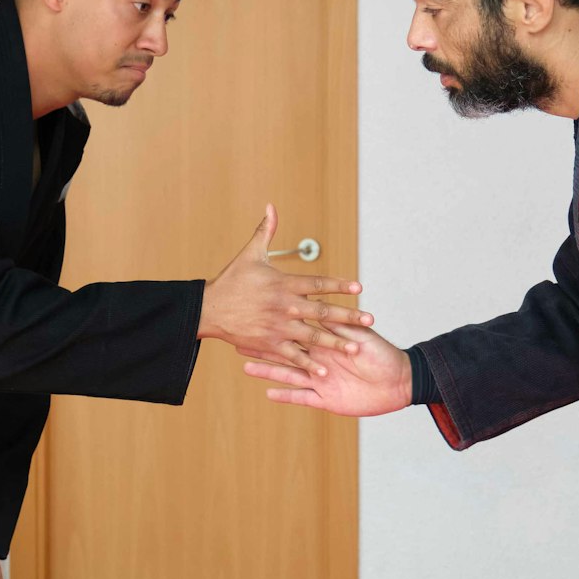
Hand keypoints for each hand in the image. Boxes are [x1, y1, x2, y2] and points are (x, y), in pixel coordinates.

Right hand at [199, 204, 372, 373]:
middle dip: (348, 316)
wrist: (208, 309)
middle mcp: (284, 306)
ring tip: (355, 348)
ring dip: (336, 343)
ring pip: (313, 337)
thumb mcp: (250, 254)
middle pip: (323, 312)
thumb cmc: (231, 281)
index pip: (317, 283)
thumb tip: (271, 206)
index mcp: (283, 283)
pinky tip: (325, 371)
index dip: (339, 285)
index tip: (359, 288)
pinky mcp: (269, 344)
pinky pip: (293, 356)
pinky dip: (309, 364)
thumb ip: (265, 231)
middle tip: (370, 319)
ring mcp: (277, 327)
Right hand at [245, 324, 413, 417]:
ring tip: (246, 367)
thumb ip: (338, 326)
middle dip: (262, 347)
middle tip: (238, 342)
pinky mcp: (325, 399)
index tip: (257, 314)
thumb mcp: (359, 335)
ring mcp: (320, 381)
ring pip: (288, 375)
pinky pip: (302, 397)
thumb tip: (319, 309)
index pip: (296, 331)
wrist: (399, 382)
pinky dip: (286, 396)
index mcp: (326, 343)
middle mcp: (319, 361)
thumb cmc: (383, 354)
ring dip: (268, 371)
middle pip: (285, 352)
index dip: (276, 324)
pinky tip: (267, 393)